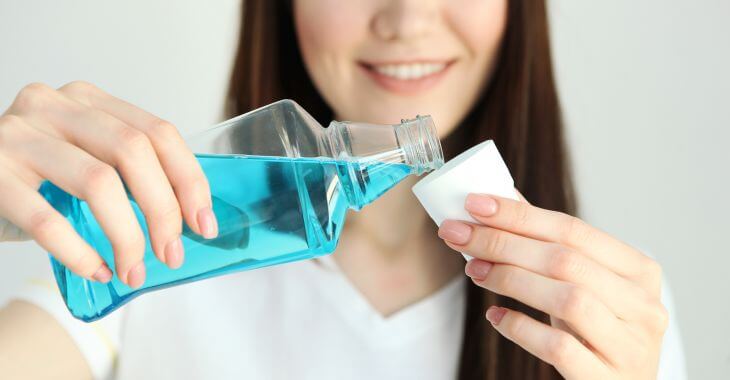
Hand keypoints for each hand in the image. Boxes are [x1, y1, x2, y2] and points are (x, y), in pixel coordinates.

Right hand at [0, 82, 216, 287]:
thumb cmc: (32, 175)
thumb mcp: (82, 155)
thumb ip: (126, 168)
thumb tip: (188, 216)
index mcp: (88, 100)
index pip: (158, 132)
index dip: (188, 181)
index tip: (203, 223)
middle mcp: (54, 106)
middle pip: (133, 152)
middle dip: (164, 210)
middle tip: (172, 253)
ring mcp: (18, 135)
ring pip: (98, 182)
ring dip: (127, 235)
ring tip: (134, 269)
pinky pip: (47, 220)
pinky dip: (80, 252)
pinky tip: (97, 270)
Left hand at [437, 193, 667, 378]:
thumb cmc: (595, 331)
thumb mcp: (583, 284)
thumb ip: (549, 244)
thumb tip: (500, 199)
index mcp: (639, 271)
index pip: (573, 230)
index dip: (519, 214)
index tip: (474, 204)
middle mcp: (644, 306)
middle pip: (565, 261)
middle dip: (503, 243)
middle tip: (458, 234)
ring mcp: (630, 346)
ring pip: (568, 299)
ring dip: (510, 279)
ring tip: (475, 271)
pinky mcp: (606, 379)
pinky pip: (558, 346)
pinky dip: (521, 328)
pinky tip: (496, 317)